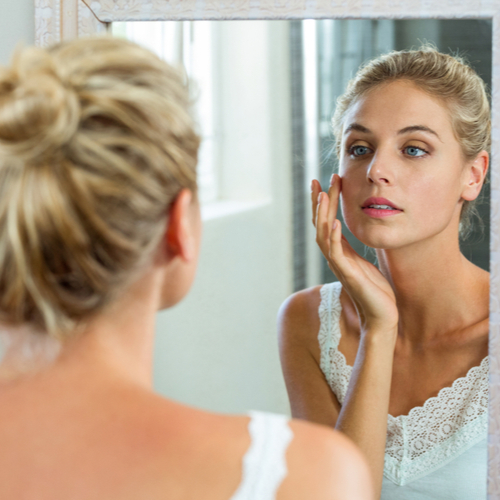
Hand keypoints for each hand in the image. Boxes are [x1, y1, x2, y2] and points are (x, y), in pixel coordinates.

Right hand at [311, 175, 397, 333]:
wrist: (382, 316)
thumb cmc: (376, 292)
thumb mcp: (365, 264)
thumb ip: (356, 251)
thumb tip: (356, 237)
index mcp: (340, 253)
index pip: (326, 223)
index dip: (324, 204)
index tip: (325, 183)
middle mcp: (336, 257)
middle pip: (320, 225)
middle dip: (320, 202)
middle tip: (319, 180)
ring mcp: (340, 266)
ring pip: (323, 236)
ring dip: (323, 215)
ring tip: (324, 194)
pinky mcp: (348, 275)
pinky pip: (337, 253)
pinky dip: (334, 237)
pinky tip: (336, 222)